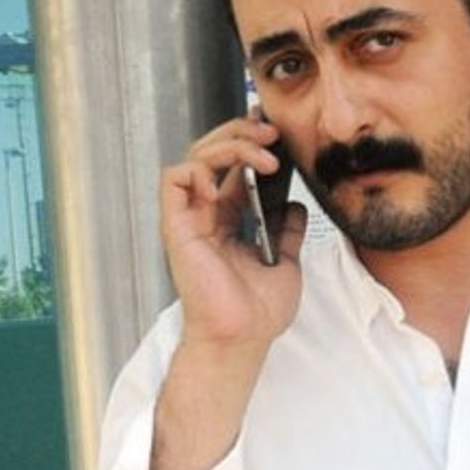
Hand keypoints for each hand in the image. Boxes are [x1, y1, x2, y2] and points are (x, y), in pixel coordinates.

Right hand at [160, 115, 307, 353]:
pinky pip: (175, 179)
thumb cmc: (259, 313)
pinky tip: (223, 181)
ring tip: (263, 155)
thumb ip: (287, 232)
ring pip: (196, 155)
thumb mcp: (285, 264)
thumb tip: (295, 206)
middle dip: (242, 131)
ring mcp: (191, 218)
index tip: (280, 130)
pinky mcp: (178, 227)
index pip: (233, 164)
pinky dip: (198, 168)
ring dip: (230, 144)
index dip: (252, 139)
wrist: (244, 339)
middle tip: (273, 133)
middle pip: (213, 150)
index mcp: (228, 219)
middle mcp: (207, 213)